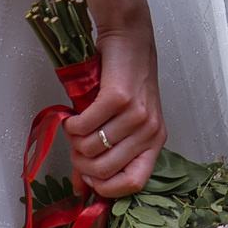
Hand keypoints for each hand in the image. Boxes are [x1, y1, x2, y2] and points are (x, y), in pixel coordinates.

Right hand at [65, 17, 163, 196]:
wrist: (129, 39)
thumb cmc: (126, 80)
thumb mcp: (125, 121)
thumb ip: (106, 154)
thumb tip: (82, 188)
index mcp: (155, 141)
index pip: (134, 184)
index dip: (106, 188)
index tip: (88, 177)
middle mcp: (150, 131)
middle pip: (105, 170)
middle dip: (81, 163)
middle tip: (75, 147)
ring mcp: (136, 115)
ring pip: (92, 149)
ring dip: (74, 141)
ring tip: (74, 127)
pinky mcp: (119, 97)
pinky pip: (85, 126)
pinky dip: (71, 125)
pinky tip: (72, 117)